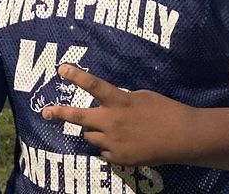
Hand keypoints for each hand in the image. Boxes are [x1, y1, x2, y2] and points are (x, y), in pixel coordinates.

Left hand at [42, 64, 196, 166]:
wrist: (182, 137)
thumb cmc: (165, 110)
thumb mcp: (141, 96)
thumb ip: (120, 99)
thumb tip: (106, 104)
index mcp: (120, 101)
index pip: (93, 85)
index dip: (76, 76)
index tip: (61, 68)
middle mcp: (112, 122)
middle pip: (79, 117)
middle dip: (60, 113)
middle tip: (46, 112)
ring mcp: (114, 142)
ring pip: (90, 136)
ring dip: (94, 131)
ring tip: (110, 128)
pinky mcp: (119, 159)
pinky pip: (103, 152)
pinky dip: (108, 147)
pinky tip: (124, 143)